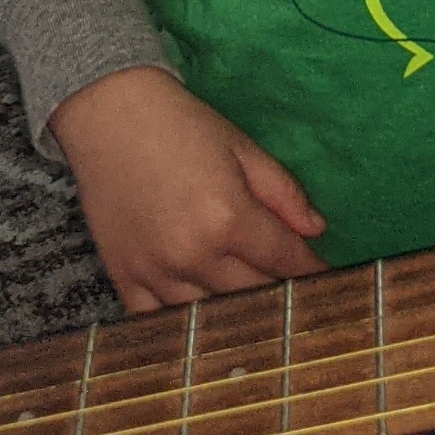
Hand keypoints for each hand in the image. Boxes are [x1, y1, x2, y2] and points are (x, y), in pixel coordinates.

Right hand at [49, 66, 325, 309]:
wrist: (109, 113)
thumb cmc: (180, 124)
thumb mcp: (242, 147)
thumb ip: (282, 193)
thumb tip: (316, 229)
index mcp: (229, 216)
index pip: (284, 259)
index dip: (310, 270)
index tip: (326, 277)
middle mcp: (194, 253)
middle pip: (254, 294)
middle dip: (279, 290)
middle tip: (294, 288)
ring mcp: (156, 272)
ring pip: (212, 315)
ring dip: (236, 309)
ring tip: (253, 302)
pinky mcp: (124, 279)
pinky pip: (160, 322)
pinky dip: (184, 320)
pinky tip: (201, 311)